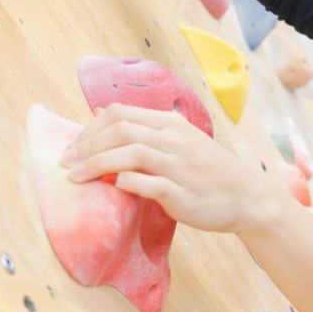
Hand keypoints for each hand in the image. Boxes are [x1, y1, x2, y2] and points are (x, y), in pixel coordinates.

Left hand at [62, 104, 283, 233]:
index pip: (121, 114)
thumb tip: (100, 114)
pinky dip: (126, 184)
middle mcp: (174, 140)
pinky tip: (112, 188)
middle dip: (86, 146)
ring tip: (76, 177)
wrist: (246, 197)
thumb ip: (143, 129)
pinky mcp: (182, 194)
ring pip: (131, 154)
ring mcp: (179, 167)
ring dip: (97, 164)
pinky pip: (148, 184)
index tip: (74, 146)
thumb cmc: (207, 172)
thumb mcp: (178, 141)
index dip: (90, 128)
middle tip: (65, 162)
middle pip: (121, 131)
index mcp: (170, 124)